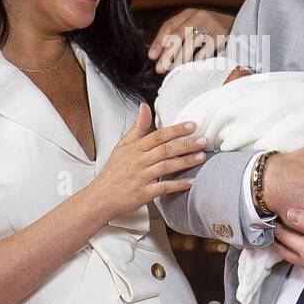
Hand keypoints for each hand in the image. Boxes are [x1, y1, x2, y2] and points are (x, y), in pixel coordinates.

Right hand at [86, 103, 205, 223]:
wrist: (100, 197)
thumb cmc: (113, 172)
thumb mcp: (122, 146)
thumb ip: (137, 127)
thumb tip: (144, 106)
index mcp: (134, 149)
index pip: (157, 135)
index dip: (175, 130)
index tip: (192, 125)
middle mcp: (138, 161)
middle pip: (164, 150)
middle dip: (185, 144)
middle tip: (203, 140)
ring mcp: (140, 178)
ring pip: (165, 167)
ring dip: (185, 162)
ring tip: (201, 157)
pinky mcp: (143, 194)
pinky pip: (163, 187)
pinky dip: (177, 185)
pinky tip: (191, 181)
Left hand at [147, 8, 234, 71]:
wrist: (242, 24)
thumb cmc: (213, 29)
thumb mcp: (196, 26)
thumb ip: (180, 35)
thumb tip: (160, 54)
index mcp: (189, 13)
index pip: (169, 26)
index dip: (159, 41)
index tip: (152, 56)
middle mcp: (199, 15)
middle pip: (178, 34)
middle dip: (168, 53)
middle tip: (160, 68)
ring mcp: (211, 24)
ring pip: (191, 43)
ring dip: (181, 59)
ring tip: (174, 70)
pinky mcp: (221, 34)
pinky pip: (206, 50)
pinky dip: (198, 61)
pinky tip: (193, 68)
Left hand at [272, 208, 303, 294]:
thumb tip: (290, 213)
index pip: (284, 237)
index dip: (274, 225)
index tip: (266, 213)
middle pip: (285, 250)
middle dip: (275, 237)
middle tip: (267, 223)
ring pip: (295, 257)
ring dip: (286, 245)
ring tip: (281, 232)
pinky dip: (299, 251)